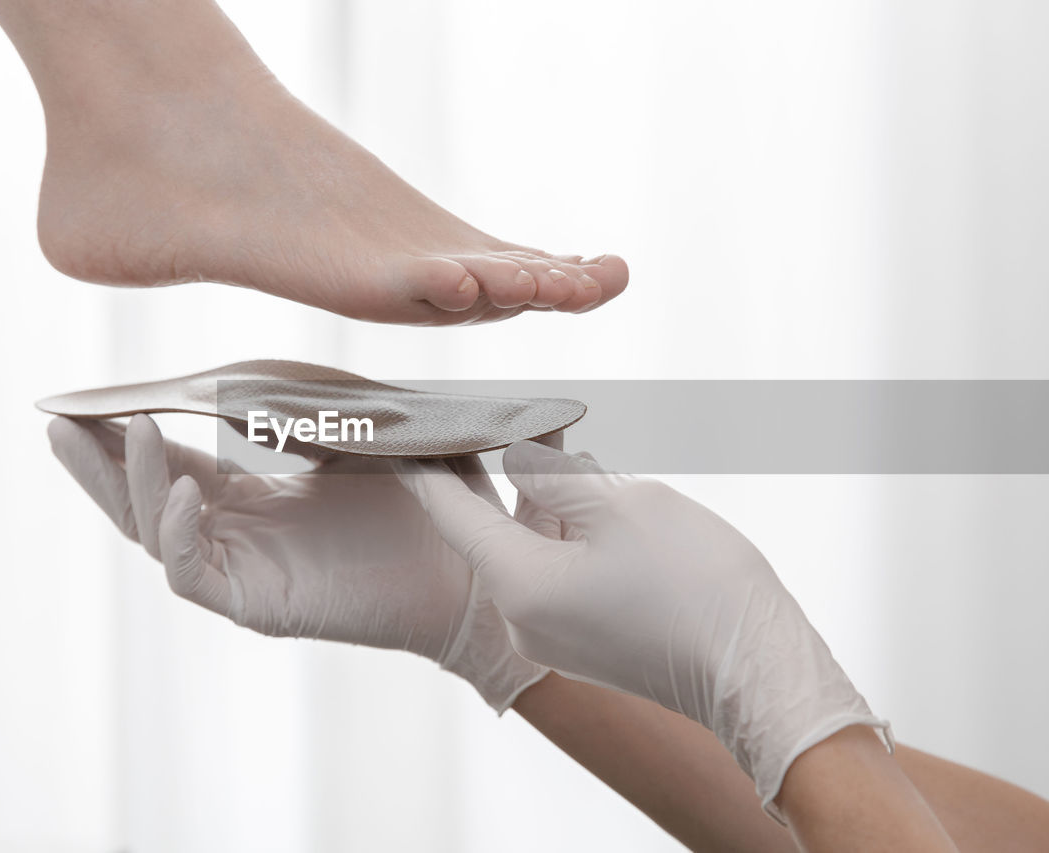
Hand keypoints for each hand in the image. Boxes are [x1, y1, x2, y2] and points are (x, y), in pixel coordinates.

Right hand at [47, 414, 546, 711]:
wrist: (474, 567)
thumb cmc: (427, 502)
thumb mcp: (358, 440)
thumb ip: (305, 416)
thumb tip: (256, 384)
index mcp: (254, 496)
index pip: (172, 459)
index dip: (131, 429)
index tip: (96, 395)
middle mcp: (236, 533)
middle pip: (141, 496)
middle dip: (97, 459)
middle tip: (58, 418)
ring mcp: (242, 570)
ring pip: (152, 531)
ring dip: (128, 482)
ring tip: (117, 430)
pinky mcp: (257, 603)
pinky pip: (191, 573)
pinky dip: (174, 534)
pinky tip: (178, 494)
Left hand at [396, 441, 890, 814]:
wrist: (759, 674)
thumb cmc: (695, 584)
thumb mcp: (621, 505)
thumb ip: (555, 477)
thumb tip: (517, 460)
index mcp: (518, 584)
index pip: (451, 514)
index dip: (427, 468)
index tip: (403, 435)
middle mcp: (521, 619)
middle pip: (491, 531)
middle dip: (492, 473)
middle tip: (483, 421)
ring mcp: (553, 637)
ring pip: (530, 549)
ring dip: (540, 498)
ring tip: (553, 440)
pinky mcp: (584, 643)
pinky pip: (557, 574)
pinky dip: (564, 532)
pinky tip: (586, 490)